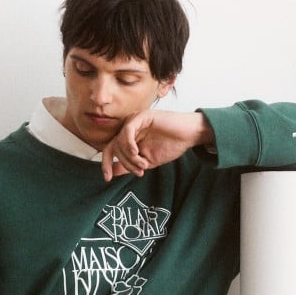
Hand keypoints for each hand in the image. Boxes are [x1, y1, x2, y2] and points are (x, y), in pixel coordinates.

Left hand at [101, 109, 215, 180]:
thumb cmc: (171, 145)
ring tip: (143, 164)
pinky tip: (137, 152)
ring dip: (130, 157)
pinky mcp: (142, 116)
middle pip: (113, 147)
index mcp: (130, 138)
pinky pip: (127, 130)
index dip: (106, 164)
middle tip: (140, 171)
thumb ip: (129, 165)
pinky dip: (129, 144)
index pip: (111, 150)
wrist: (189, 135)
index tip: (107, 178)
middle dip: (125, 163)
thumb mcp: (147, 161)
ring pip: (119, 141)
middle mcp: (129, 128)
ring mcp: (135, 121)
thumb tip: (112, 172)